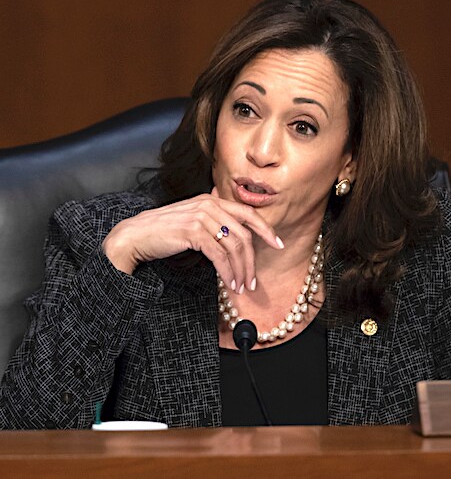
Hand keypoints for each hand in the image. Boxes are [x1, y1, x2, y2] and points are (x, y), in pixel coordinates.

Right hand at [102, 187, 282, 291]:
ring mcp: (202, 217)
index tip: (279, 244)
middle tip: (253, 281)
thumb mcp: (193, 220)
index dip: (266, 229)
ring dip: (240, 271)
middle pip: (244, 235)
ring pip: (234, 247)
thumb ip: (213, 221)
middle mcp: (209, 205)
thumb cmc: (164, 231)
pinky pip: (220, 256)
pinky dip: (228, 272)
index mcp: (212, 200)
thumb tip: (235, 234)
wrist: (136, 235)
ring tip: (241, 287)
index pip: (248, 214)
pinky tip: (229, 283)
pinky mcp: (194, 232)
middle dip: (252, 261)